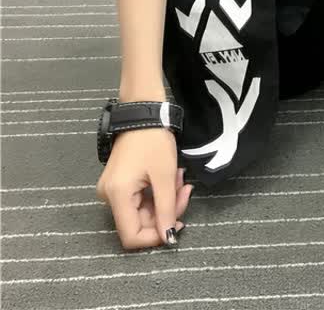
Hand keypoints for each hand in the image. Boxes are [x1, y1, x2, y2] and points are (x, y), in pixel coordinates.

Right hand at [96, 127, 193, 250]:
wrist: (144, 113)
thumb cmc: (153, 141)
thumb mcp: (165, 176)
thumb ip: (167, 209)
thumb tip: (168, 238)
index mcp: (116, 196)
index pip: (131, 237)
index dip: (155, 237)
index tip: (178, 224)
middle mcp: (109, 197)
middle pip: (140, 222)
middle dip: (167, 210)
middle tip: (185, 190)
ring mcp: (113, 190)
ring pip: (144, 211)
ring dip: (166, 199)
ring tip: (179, 177)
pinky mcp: (120, 184)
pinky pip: (141, 199)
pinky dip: (159, 192)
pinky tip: (171, 177)